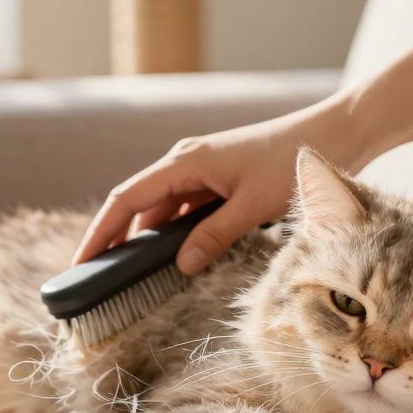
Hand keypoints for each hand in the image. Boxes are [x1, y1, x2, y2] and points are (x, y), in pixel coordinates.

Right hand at [72, 98, 365, 274]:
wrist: (331, 135)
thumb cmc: (290, 164)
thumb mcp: (251, 206)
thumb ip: (213, 236)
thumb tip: (181, 265)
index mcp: (183, 162)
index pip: (125, 200)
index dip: (100, 232)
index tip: (81, 262)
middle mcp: (184, 163)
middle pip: (136, 205)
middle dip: (114, 240)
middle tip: (98, 278)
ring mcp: (200, 171)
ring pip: (161, 210)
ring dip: (147, 240)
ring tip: (131, 275)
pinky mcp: (217, 180)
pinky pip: (184, 210)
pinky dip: (174, 234)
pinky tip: (175, 258)